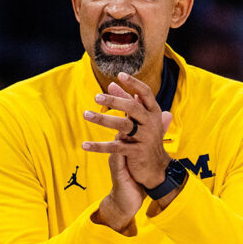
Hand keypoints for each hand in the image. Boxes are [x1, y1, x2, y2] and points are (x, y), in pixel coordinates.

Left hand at [81, 73, 172, 187]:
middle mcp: (151, 123)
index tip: (120, 75)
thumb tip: (111, 84)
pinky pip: (115, 147)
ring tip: (86, 114)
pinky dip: (99, 146)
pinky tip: (85, 145)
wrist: (157, 168)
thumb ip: (126, 101)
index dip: (134, 83)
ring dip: (103, 119)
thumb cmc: (146, 139)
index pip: (146, 93)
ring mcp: (145, 138)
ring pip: (122, 125)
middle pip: (133, 107)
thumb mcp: (140, 119)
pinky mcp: (137, 152)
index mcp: (153, 112)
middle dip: (114, 101)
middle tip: (96, 97)